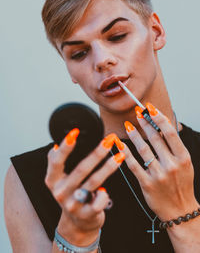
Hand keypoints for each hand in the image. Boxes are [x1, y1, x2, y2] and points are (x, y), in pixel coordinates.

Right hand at [44, 129, 124, 242]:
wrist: (77, 223)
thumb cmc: (71, 193)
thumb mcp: (59, 179)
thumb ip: (57, 163)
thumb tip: (55, 145)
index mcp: (52, 180)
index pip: (56, 161)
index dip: (66, 147)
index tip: (75, 131)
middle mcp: (61, 192)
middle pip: (81, 169)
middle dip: (97, 153)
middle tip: (110, 139)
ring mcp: (73, 204)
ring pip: (94, 182)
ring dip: (108, 167)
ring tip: (120, 155)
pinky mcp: (86, 214)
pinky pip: (99, 201)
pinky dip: (104, 194)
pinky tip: (107, 190)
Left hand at [119, 103, 198, 221]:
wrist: (180, 211)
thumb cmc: (182, 184)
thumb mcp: (185, 164)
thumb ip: (174, 146)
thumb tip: (162, 125)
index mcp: (183, 157)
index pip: (170, 132)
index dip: (159, 118)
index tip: (150, 108)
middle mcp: (171, 165)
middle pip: (155, 138)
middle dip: (145, 122)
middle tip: (137, 112)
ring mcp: (158, 175)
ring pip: (143, 149)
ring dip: (134, 135)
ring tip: (128, 125)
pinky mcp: (147, 184)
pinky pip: (133, 165)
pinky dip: (125, 153)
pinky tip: (119, 144)